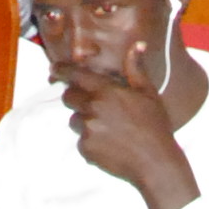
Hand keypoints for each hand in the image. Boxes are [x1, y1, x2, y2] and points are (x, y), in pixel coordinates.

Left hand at [60, 42, 199, 208]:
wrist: (155, 162)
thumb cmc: (155, 126)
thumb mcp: (149, 93)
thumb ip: (136, 69)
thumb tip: (137, 45)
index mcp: (106, 91)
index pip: (75, 75)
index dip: (62, 71)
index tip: (54, 70)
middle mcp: (92, 108)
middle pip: (69, 98)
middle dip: (76, 98)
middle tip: (93, 105)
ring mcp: (87, 130)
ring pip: (74, 120)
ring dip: (85, 121)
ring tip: (108, 129)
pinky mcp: (86, 149)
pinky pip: (81, 141)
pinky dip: (91, 142)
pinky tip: (109, 144)